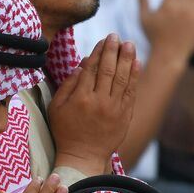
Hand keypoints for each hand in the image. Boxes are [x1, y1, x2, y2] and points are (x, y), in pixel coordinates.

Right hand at [48, 34, 137, 173]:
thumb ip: (68, 85)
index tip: (103, 40)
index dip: (98, 52)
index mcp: (80, 98)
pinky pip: (131, 92)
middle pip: (108, 69)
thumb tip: (82, 64)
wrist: (83, 156)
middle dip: (113, 50)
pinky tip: (137, 63)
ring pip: (122, 78)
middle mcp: (99, 101)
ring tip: (129, 44)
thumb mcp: (57, 108)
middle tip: (116, 36)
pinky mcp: (125, 115)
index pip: (91, 68)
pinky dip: (134, 76)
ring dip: (127, 59)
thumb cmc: (66, 131)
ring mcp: (114, 108)